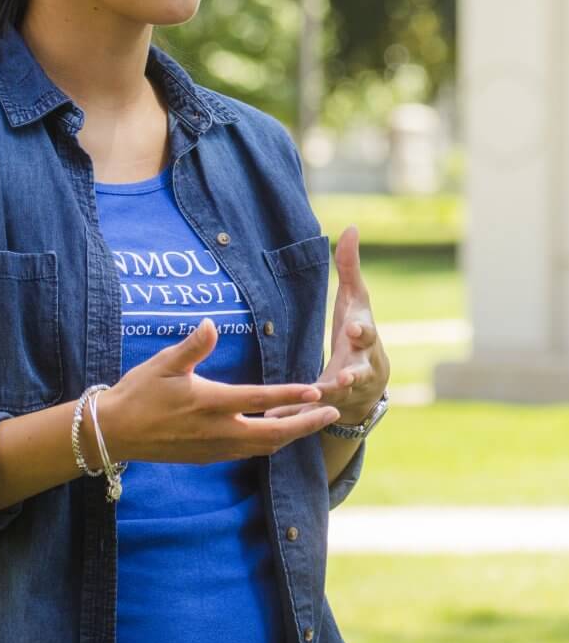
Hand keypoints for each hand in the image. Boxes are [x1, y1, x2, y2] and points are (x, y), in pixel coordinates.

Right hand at [97, 317, 341, 464]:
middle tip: (332, 413)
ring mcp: (215, 448)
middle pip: (274, 434)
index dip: (291, 396)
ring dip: (291, 435)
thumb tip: (213, 324)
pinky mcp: (208, 456)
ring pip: (264, 447)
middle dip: (306, 424)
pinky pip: (248, 452)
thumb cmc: (139, 392)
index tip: (317, 391)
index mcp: (211, 404)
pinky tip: (276, 434)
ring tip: (312, 422)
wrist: (115, 432)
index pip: (261, 401)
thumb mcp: (164, 363)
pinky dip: (270, 443)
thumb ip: (193, 346)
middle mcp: (218, 431)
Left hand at [263, 224, 389, 424]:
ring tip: (315, 397)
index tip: (353, 327)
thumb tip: (350, 227)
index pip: (367, 332)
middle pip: (361, 371)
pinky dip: (295, 413)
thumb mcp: (355, 301)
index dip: (362, 330)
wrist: (368, 387)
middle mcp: (362, 366)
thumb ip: (349, 267)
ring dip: (326, 396)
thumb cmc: (357, 332)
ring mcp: (348, 390)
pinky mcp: (329, 406)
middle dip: (354, 374)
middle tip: (344, 378)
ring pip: (338, 396)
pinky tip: (274, 415)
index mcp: (364, 338)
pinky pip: (311, 410)